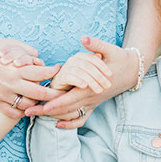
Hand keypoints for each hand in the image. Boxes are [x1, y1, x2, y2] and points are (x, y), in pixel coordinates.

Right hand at [0, 36, 61, 118]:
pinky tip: (26, 106)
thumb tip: (40, 61)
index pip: (42, 74)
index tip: (58, 69)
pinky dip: (22, 112)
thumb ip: (27, 51)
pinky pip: (12, 112)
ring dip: (37, 103)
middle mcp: (11, 83)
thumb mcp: (9, 43)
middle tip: (61, 91)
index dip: (54, 72)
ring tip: (41, 97)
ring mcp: (2, 94)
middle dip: (54, 93)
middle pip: (40, 94)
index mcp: (16, 68)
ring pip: (27, 106)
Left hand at [25, 36, 140, 128]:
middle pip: (65, 109)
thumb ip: (96, 45)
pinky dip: (69, 123)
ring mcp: (92, 103)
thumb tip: (84, 38)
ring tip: (33, 114)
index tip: (41, 106)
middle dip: (46, 111)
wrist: (133, 71)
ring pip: (70, 114)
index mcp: (91, 87)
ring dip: (52, 116)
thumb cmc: (120, 59)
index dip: (55, 103)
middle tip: (27, 112)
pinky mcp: (93, 104)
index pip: (70, 98)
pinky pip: (81, 118)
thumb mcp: (110, 50)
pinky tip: (57, 123)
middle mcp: (90, 98)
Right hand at [50, 50, 112, 92]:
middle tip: (107, 85)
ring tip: (99, 90)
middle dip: (98, 76)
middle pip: (87, 66)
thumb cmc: (79, 79)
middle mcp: (72, 60)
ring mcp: (65, 68)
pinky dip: (78, 81)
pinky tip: (85, 87)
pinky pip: (70, 78)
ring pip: (80, 72)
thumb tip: (100, 55)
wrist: (62, 90)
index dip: (102, 66)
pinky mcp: (60, 78)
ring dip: (91, 81)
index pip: (93, 59)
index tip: (110, 75)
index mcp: (80, 56)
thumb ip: (94, 63)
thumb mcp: (89, 71)